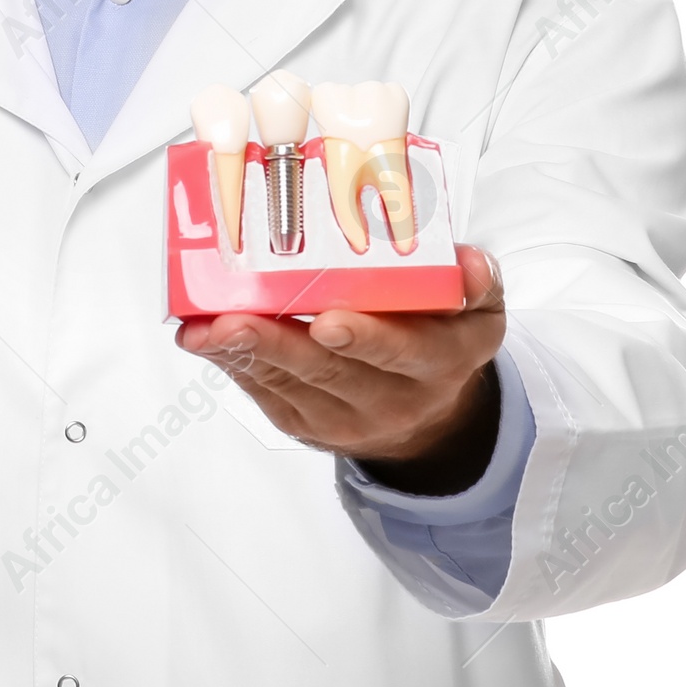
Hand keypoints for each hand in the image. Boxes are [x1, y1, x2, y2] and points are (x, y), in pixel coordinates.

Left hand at [175, 245, 505, 494]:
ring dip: (242, 354)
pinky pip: (265, 393)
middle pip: (330, 373)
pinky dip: (232, 364)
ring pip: (289, 385)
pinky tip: (206, 340)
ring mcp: (343, 418)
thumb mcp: (480, 312)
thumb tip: (469, 262)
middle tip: (235, 321)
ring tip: (205, 329)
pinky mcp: (304, 424)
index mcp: (440, 363)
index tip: (329, 322)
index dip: (366, 339)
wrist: (430, 418)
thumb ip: (477, 283)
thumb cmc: (443, 343)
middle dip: (278, 344)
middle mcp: (392, 398)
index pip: (405, 353)